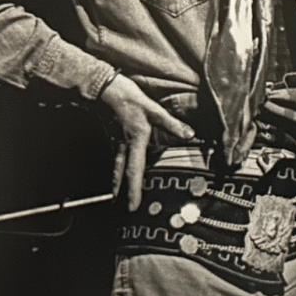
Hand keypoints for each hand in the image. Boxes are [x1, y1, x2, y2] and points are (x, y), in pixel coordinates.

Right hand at [99, 74, 196, 209]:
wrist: (106, 88)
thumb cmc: (129, 98)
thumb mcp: (153, 109)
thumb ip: (171, 123)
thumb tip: (189, 134)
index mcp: (136, 141)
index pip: (135, 170)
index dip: (134, 190)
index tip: (133, 206)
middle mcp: (126, 145)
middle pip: (123, 173)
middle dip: (123, 191)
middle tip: (124, 207)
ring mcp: (118, 141)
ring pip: (118, 166)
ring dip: (118, 181)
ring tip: (117, 195)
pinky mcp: (116, 136)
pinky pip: (118, 156)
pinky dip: (118, 167)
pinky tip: (119, 170)